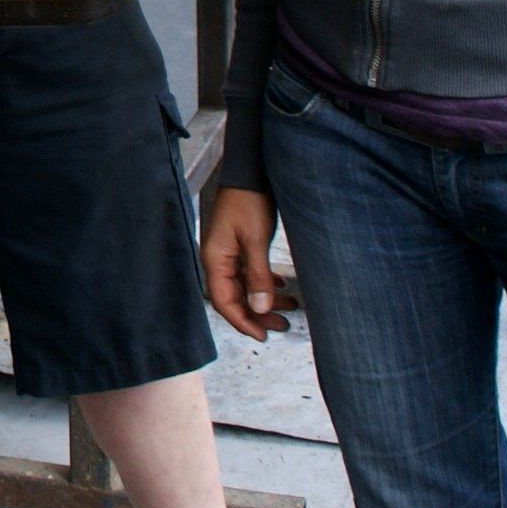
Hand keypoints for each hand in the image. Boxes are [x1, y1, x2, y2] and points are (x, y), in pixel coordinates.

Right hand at [202, 188, 295, 339]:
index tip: (263, 336)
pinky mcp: (238, 245)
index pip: (224, 302)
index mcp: (215, 260)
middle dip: (258, 314)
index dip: (243, 322)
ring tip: (290, 307)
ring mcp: (228, 252)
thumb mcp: (256, 240)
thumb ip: (258, 276)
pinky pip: (249, 273)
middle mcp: (218, 259)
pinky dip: (265, 283)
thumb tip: (260, 308)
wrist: (250, 171)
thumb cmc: (249, 201)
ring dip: (265, 299)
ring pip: (245, 286)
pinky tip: (281, 285)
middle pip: (235, 297)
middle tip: (282, 326)